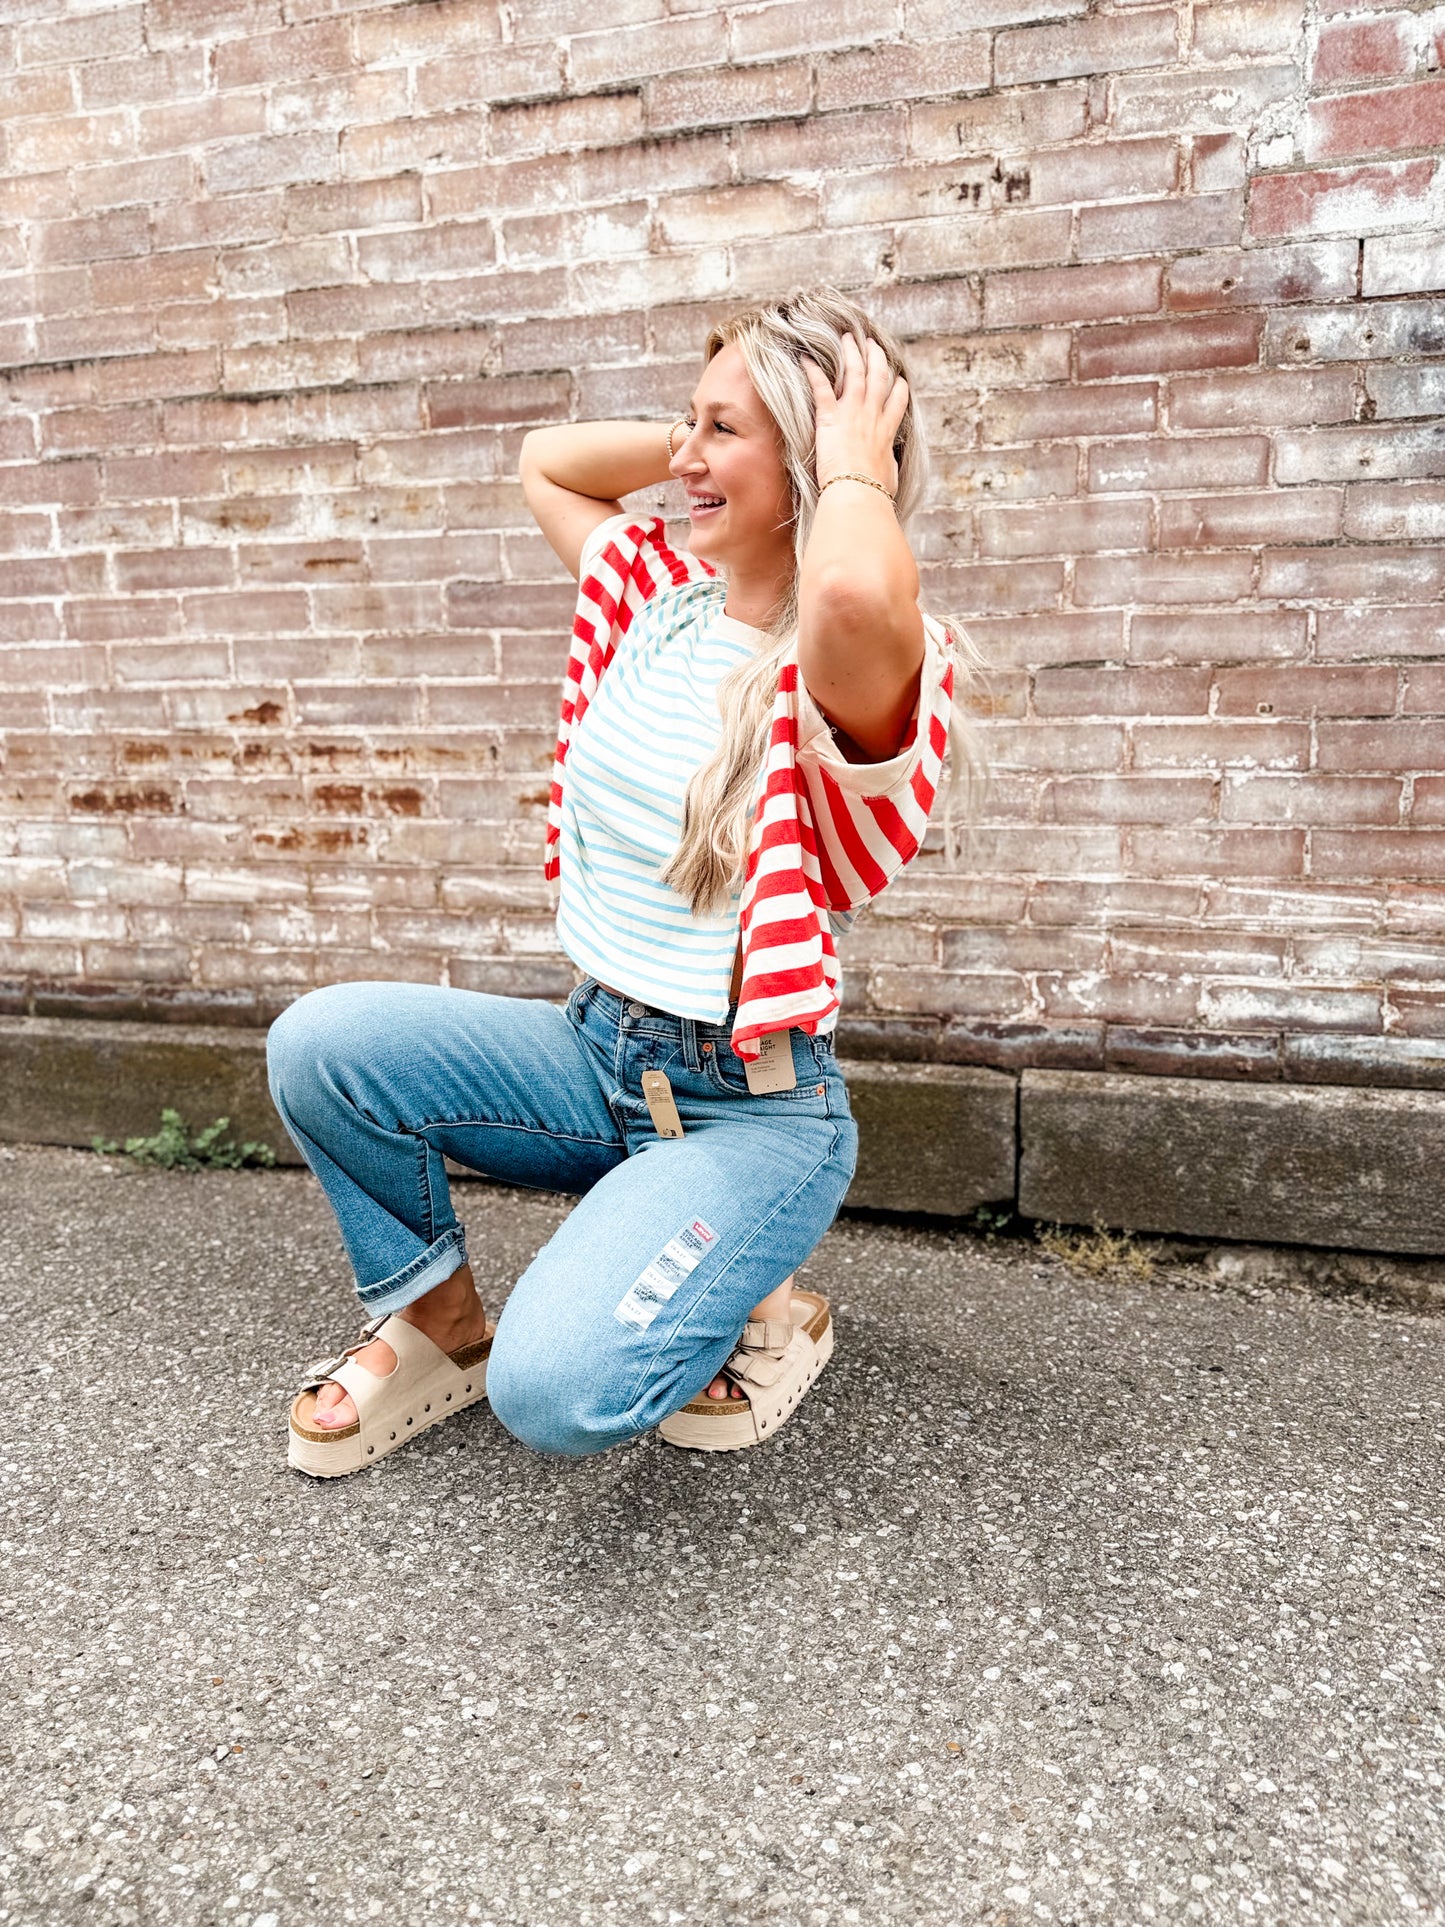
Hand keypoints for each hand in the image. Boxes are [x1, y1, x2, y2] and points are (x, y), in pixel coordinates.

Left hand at [802, 334, 909, 497]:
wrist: (858, 493)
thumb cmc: (873, 493)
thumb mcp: (888, 478)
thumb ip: (887, 468)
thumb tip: (887, 471)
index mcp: (887, 431)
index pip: (897, 401)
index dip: (898, 387)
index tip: (898, 378)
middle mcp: (873, 416)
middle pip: (878, 377)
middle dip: (876, 357)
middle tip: (872, 343)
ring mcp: (852, 413)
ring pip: (855, 373)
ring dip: (851, 353)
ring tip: (848, 337)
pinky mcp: (830, 417)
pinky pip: (821, 388)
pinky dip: (812, 371)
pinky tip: (806, 358)